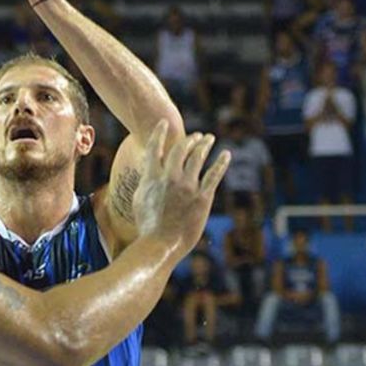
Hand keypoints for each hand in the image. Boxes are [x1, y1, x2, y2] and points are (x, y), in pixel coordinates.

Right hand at [133, 124, 230, 256]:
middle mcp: (170, 177)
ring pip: (198, 158)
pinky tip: (225, 155)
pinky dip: (220, 163)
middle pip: (181, 149)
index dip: (160, 133)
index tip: (164, 123)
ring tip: (209, 139)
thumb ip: (146, 182)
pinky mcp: (203, 197)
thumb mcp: (139, 200)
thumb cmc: (147, 225)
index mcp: (152, 177)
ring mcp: (188, 186)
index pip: (156, 148)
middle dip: (189, 139)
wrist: (160, 243)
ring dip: (205, 145)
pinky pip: (214, 175)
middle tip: (195, 136)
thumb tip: (148, 171)